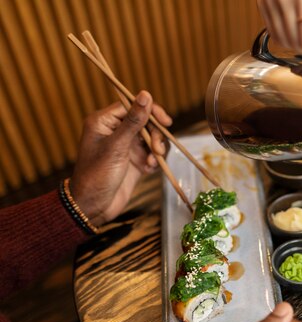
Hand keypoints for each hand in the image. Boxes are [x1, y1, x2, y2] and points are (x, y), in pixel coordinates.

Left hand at [71, 91, 171, 225]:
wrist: (94, 207)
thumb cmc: (97, 175)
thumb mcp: (116, 146)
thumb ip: (133, 121)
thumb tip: (146, 94)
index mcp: (104, 122)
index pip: (132, 105)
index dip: (151, 111)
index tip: (165, 121)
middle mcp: (115, 131)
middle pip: (145, 121)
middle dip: (155, 135)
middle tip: (157, 149)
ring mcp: (126, 146)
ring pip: (151, 138)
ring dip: (156, 148)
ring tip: (153, 161)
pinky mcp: (135, 161)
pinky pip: (152, 153)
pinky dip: (154, 160)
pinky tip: (148, 169)